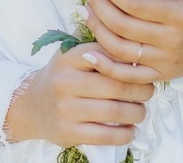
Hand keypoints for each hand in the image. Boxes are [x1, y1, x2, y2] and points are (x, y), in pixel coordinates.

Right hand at [5, 42, 156, 146]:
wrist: (33, 106)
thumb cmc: (63, 77)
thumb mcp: (73, 55)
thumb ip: (99, 48)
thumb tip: (134, 46)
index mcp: (69, 58)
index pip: (109, 56)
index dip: (132, 64)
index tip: (144, 69)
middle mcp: (65, 82)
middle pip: (116, 85)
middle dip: (141, 90)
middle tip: (149, 92)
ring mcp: (65, 108)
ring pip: (114, 110)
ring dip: (136, 112)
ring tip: (141, 111)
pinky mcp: (67, 132)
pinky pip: (105, 135)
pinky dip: (124, 134)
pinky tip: (131, 130)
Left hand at [84, 0, 182, 80]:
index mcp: (181, 16)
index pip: (136, 5)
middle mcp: (170, 41)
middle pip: (122, 25)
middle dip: (99, 4)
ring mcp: (164, 62)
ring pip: (119, 49)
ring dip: (96, 29)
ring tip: (85, 9)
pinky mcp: (161, 75)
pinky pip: (127, 75)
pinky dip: (104, 65)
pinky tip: (88, 51)